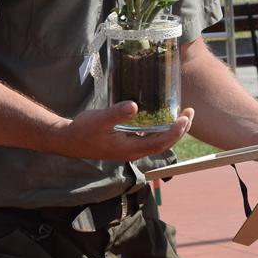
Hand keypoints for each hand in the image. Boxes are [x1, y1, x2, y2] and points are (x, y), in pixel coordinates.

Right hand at [61, 103, 192, 161]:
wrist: (68, 140)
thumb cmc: (83, 130)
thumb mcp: (99, 120)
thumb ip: (116, 113)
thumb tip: (134, 106)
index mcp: (130, 149)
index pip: (160, 143)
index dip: (175, 132)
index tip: (184, 118)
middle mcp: (134, 151)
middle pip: (164, 143)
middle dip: (179, 130)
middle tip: (190, 112)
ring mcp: (130, 147)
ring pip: (157, 140)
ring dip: (171, 129)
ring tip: (181, 115)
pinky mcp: (126, 142)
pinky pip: (149, 137)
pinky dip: (159, 127)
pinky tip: (160, 116)